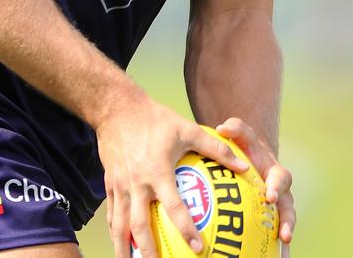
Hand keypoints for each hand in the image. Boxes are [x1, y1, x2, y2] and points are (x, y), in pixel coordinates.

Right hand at [95, 93, 249, 257]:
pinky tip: (121, 247)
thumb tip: (243, 165)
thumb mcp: (186, 129)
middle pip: (140, 226)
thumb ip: (215, 148)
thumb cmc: (155, 119)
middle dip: (149, 252)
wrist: (117, 109)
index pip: (173, 207)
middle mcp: (137, 183)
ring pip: (120, 225)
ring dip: (125, 249)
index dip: (186, 229)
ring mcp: (120, 185)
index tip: (199, 249)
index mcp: (157, 171)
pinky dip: (115, 233)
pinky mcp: (109, 184)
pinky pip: (111, 214)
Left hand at [215, 118, 294, 255]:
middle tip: (283, 233)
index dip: (276, 187)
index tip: (269, 196)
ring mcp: (277, 207)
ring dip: (285, 239)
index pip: (281, 178)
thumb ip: (236, 128)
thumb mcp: (242, 135)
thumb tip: (222, 127)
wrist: (250, 158)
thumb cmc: (244, 146)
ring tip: (282, 253)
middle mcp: (280, 192)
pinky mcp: (270, 219)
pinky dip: (273, 248)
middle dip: (288, 221)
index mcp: (275, 172)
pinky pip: (272, 235)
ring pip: (285, 224)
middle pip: (289, 207)